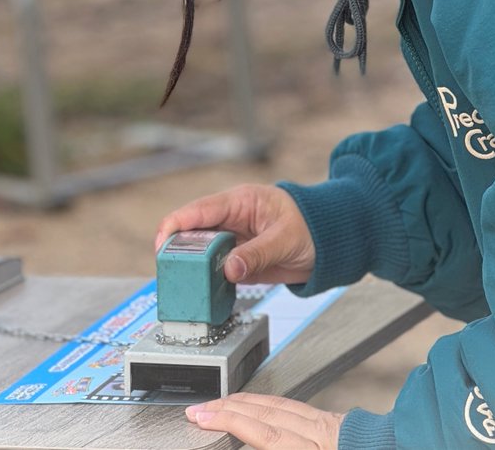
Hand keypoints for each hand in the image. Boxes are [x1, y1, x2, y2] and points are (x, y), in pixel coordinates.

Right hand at [155, 184, 314, 284]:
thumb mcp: (286, 239)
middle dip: (180, 253)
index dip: (176, 225)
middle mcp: (231, 219)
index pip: (199, 210)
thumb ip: (257, 254)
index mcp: (240, 202)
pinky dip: (209, 282)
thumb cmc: (313, 227)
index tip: (163, 244)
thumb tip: (229, 270)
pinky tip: (206, 293)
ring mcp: (233, 241)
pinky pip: (215, 271)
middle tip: (173, 273)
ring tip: (187, 288)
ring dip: (194, 271)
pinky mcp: (238, 260)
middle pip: (193, 234)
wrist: (332, 242)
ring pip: (201, 255)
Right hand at [186, 393, 344, 449]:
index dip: (231, 423)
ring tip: (218, 403)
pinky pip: (293, 406)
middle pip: (266, 415)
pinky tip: (255, 405)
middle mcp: (321, 434)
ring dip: (243, 403)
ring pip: (278, 406)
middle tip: (198, 409)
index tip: (203, 418)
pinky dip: (267, 403)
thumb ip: (282, 442)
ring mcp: (327, 424)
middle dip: (227, 409)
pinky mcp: (333, 421)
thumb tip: (257, 438)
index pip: (266, 434)